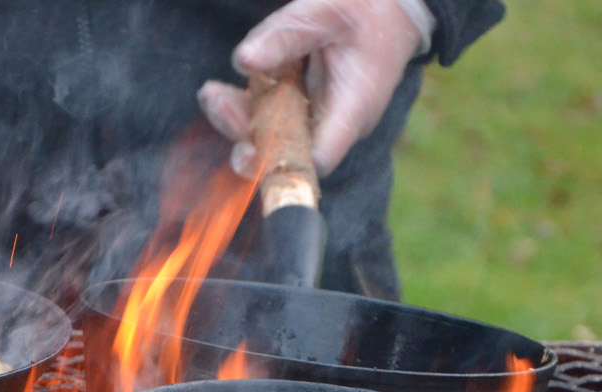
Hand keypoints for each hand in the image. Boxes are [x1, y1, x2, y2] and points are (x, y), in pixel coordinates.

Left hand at [198, 0, 423, 177]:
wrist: (390, 7)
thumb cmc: (366, 10)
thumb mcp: (325, 11)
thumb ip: (286, 35)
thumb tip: (243, 61)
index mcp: (353, 108)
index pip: (318, 158)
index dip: (283, 165)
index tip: (249, 151)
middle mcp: (334, 124)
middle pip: (286, 153)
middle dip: (246, 135)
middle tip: (218, 103)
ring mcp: (318, 118)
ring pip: (272, 137)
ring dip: (237, 120)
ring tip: (211, 94)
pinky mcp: (303, 108)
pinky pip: (269, 119)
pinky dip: (244, 108)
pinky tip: (219, 91)